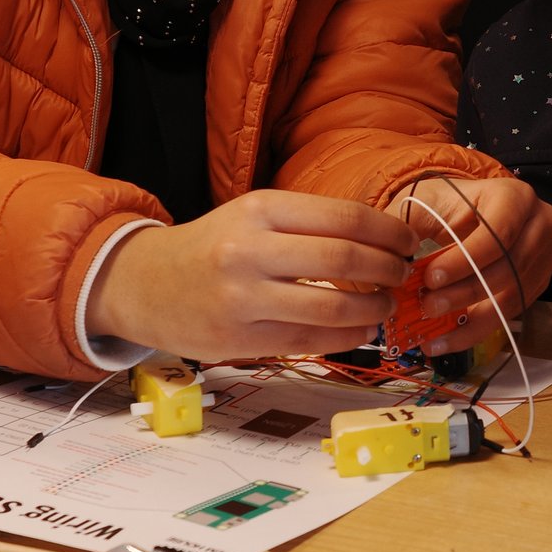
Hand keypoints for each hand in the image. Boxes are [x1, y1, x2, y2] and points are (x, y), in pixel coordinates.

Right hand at [86, 189, 418, 361]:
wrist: (144, 283)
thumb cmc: (212, 246)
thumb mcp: (253, 215)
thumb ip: (309, 224)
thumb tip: (381, 240)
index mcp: (259, 209)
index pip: (345, 217)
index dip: (388, 233)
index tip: (408, 242)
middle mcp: (249, 250)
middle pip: (345, 261)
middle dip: (388, 270)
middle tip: (402, 275)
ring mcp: (242, 298)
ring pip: (332, 308)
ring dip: (374, 308)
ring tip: (385, 305)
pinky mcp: (238, 340)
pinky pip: (310, 341)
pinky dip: (347, 336)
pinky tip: (361, 329)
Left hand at [392, 175, 551, 352]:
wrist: (467, 212)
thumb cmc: (445, 206)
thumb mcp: (424, 203)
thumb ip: (406, 227)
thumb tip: (389, 261)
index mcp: (514, 196)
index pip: (498, 233)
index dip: (465, 260)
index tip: (431, 277)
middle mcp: (539, 223)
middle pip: (509, 268)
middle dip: (465, 293)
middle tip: (428, 305)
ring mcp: (544, 254)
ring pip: (513, 296)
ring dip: (470, 318)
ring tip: (433, 329)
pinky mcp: (538, 281)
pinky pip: (511, 313)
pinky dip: (477, 330)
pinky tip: (446, 339)